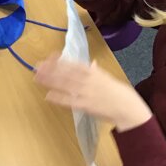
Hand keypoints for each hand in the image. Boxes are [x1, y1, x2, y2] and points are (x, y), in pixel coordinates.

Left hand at [35, 54, 152, 131]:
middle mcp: (88, 80)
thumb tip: (92, 63)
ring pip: (65, 85)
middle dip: (50, 69)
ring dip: (50, 81)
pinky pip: (69, 101)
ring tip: (37, 77)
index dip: (60, 60)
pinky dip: (58, 98)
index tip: (49, 56)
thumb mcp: (109, 78)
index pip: (73, 64)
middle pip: (65, 73)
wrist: (129, 109)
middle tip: (36, 66)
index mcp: (94, 73)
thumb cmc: (120, 93)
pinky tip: (48, 96)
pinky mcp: (85, 106)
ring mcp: (86, 93)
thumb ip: (98, 71)